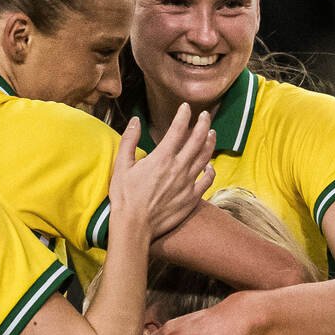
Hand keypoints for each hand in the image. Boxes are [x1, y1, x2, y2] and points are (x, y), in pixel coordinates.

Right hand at [109, 106, 215, 240]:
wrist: (134, 226)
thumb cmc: (125, 196)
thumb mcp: (121, 165)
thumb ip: (129, 140)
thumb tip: (135, 120)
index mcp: (162, 157)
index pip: (178, 129)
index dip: (184, 115)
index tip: (186, 107)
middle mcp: (178, 167)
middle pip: (197, 140)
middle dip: (203, 124)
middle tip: (206, 115)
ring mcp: (187, 183)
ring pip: (205, 157)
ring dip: (210, 143)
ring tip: (212, 133)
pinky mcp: (191, 198)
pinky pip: (206, 180)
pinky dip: (210, 170)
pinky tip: (210, 165)